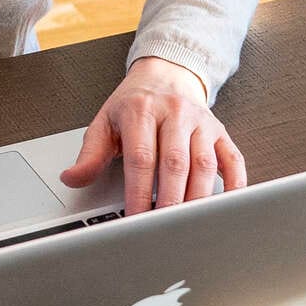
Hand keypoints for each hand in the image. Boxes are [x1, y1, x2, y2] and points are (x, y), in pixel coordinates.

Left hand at [60, 56, 247, 213]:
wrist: (167, 74)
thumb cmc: (135, 103)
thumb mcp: (105, 121)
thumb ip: (90, 153)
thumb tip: (72, 179)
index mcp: (142, 111)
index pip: (141, 158)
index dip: (138, 192)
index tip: (135, 219)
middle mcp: (175, 114)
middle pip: (175, 164)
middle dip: (169, 201)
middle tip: (162, 230)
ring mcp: (201, 123)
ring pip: (204, 165)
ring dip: (196, 199)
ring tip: (187, 226)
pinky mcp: (221, 132)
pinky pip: (233, 160)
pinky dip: (234, 185)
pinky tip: (225, 206)